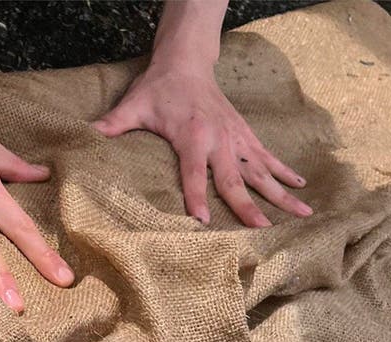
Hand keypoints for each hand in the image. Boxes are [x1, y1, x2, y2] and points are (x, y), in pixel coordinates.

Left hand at [93, 66, 311, 226]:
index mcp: (191, 136)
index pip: (193, 173)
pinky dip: (285, 170)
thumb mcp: (133, 106)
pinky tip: (301, 184)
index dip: (197, 197)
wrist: (187, 62)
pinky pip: (268, 155)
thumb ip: (112, 125)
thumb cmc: (158, 88)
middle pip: (235, 178)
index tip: (204, 221)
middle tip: (263, 229)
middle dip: (249, 206)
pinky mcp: (245, 134)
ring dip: (281, 192)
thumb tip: (86, 137)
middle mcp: (219, 139)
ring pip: (261, 170)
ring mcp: (236, 137)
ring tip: (304, 212)